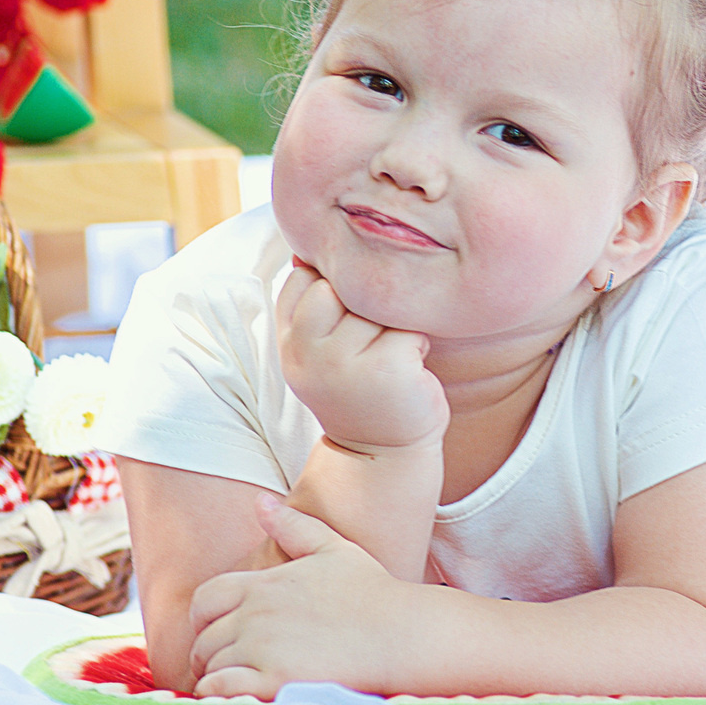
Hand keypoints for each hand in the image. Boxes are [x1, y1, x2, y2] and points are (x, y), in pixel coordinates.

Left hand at [189, 496, 418, 697]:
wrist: (402, 633)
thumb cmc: (372, 592)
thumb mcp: (331, 548)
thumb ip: (291, 525)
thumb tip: (260, 501)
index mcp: (263, 584)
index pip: (204, 600)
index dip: (203, 621)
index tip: (219, 635)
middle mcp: (255, 614)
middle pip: (203, 639)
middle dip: (209, 655)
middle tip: (229, 667)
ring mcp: (263, 648)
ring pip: (211, 667)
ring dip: (217, 678)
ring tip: (237, 685)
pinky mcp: (275, 681)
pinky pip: (222, 690)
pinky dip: (220, 695)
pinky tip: (239, 698)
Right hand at [276, 259, 447, 452]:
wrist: (383, 454)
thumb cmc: (359, 388)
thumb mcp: (321, 347)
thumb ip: (311, 303)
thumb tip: (305, 250)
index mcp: (288, 342)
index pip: (304, 277)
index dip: (333, 288)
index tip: (346, 322)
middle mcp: (307, 352)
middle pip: (341, 284)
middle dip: (364, 302)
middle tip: (372, 341)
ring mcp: (344, 362)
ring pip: (377, 303)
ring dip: (394, 323)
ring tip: (390, 356)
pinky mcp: (386, 369)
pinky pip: (408, 326)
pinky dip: (417, 342)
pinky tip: (408, 369)